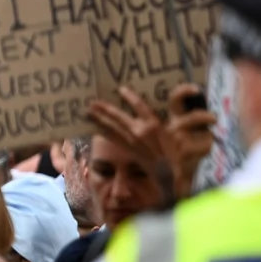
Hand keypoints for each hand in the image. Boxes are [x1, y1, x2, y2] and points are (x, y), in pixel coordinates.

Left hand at [88, 85, 214, 202]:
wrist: (166, 172)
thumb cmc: (172, 151)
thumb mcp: (172, 132)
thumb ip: (164, 120)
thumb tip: (155, 109)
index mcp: (154, 124)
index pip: (140, 106)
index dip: (129, 97)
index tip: (121, 89)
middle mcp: (140, 131)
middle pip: (119, 117)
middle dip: (105, 109)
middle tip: (92, 102)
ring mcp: (131, 142)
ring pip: (112, 128)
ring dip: (99, 120)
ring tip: (88, 113)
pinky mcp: (126, 149)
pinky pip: (112, 138)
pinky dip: (103, 132)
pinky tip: (96, 127)